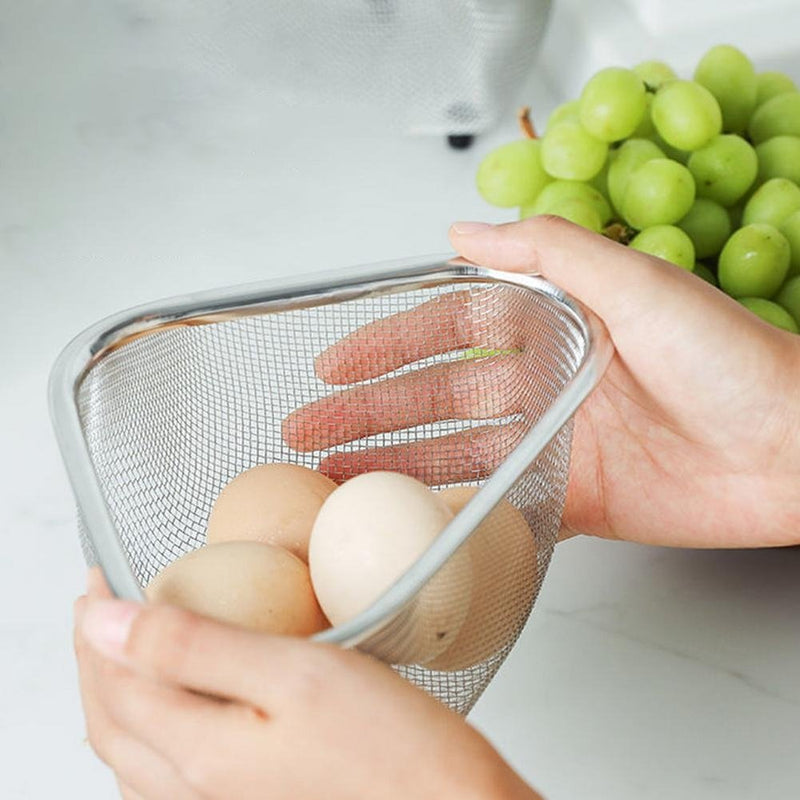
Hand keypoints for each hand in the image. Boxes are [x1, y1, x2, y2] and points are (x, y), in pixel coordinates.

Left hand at [75, 569, 540, 799]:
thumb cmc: (388, 747)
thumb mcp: (292, 675)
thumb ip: (194, 648)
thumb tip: (107, 620)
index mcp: (198, 753)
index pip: (113, 680)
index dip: (93, 623)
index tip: (96, 578)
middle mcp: (196, 789)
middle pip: (110, 718)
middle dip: (93, 657)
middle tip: (100, 605)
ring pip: (132, 748)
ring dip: (115, 690)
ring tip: (123, 646)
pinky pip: (165, 770)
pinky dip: (149, 726)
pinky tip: (174, 708)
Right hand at [284, 216, 799, 548]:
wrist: (798, 450)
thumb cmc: (733, 361)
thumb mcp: (637, 282)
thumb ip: (548, 251)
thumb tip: (461, 230)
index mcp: (555, 326)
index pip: (448, 330)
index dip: (386, 347)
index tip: (332, 366)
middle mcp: (544, 383)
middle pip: (435, 398)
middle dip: (366, 414)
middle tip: (305, 434)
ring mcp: (552, 444)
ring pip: (452, 455)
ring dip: (390, 465)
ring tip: (330, 479)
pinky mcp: (570, 500)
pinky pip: (495, 506)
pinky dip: (448, 513)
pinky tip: (403, 518)